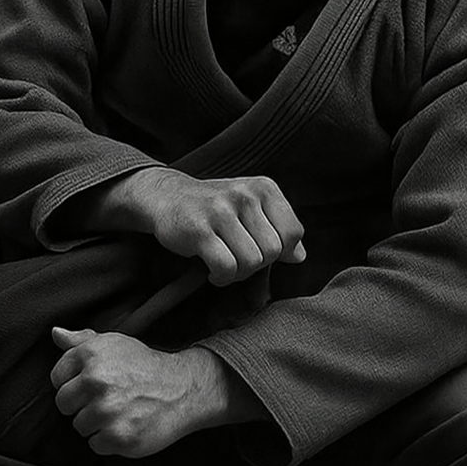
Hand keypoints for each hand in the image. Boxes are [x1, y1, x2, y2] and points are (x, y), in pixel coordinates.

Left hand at [49, 327, 238, 456]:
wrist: (182, 389)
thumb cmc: (144, 366)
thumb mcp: (114, 344)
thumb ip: (81, 340)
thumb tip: (55, 333)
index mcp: (90, 355)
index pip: (56, 379)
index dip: (74, 383)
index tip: (93, 385)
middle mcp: (96, 380)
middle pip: (63, 404)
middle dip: (82, 404)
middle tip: (107, 400)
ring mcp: (107, 410)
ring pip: (79, 426)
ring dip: (96, 423)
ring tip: (119, 412)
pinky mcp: (118, 436)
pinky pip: (95, 444)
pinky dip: (109, 441)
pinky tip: (126, 425)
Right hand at [93, 168, 306, 285]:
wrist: (166, 197)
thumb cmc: (214, 208)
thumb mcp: (251, 209)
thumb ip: (278, 229)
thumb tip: (300, 257)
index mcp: (264, 188)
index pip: (293, 233)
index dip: (280, 252)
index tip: (258, 249)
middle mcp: (245, 195)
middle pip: (273, 252)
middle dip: (256, 264)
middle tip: (237, 259)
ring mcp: (221, 211)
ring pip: (252, 262)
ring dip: (238, 273)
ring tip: (224, 264)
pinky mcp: (199, 230)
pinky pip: (227, 268)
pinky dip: (221, 277)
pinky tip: (212, 270)